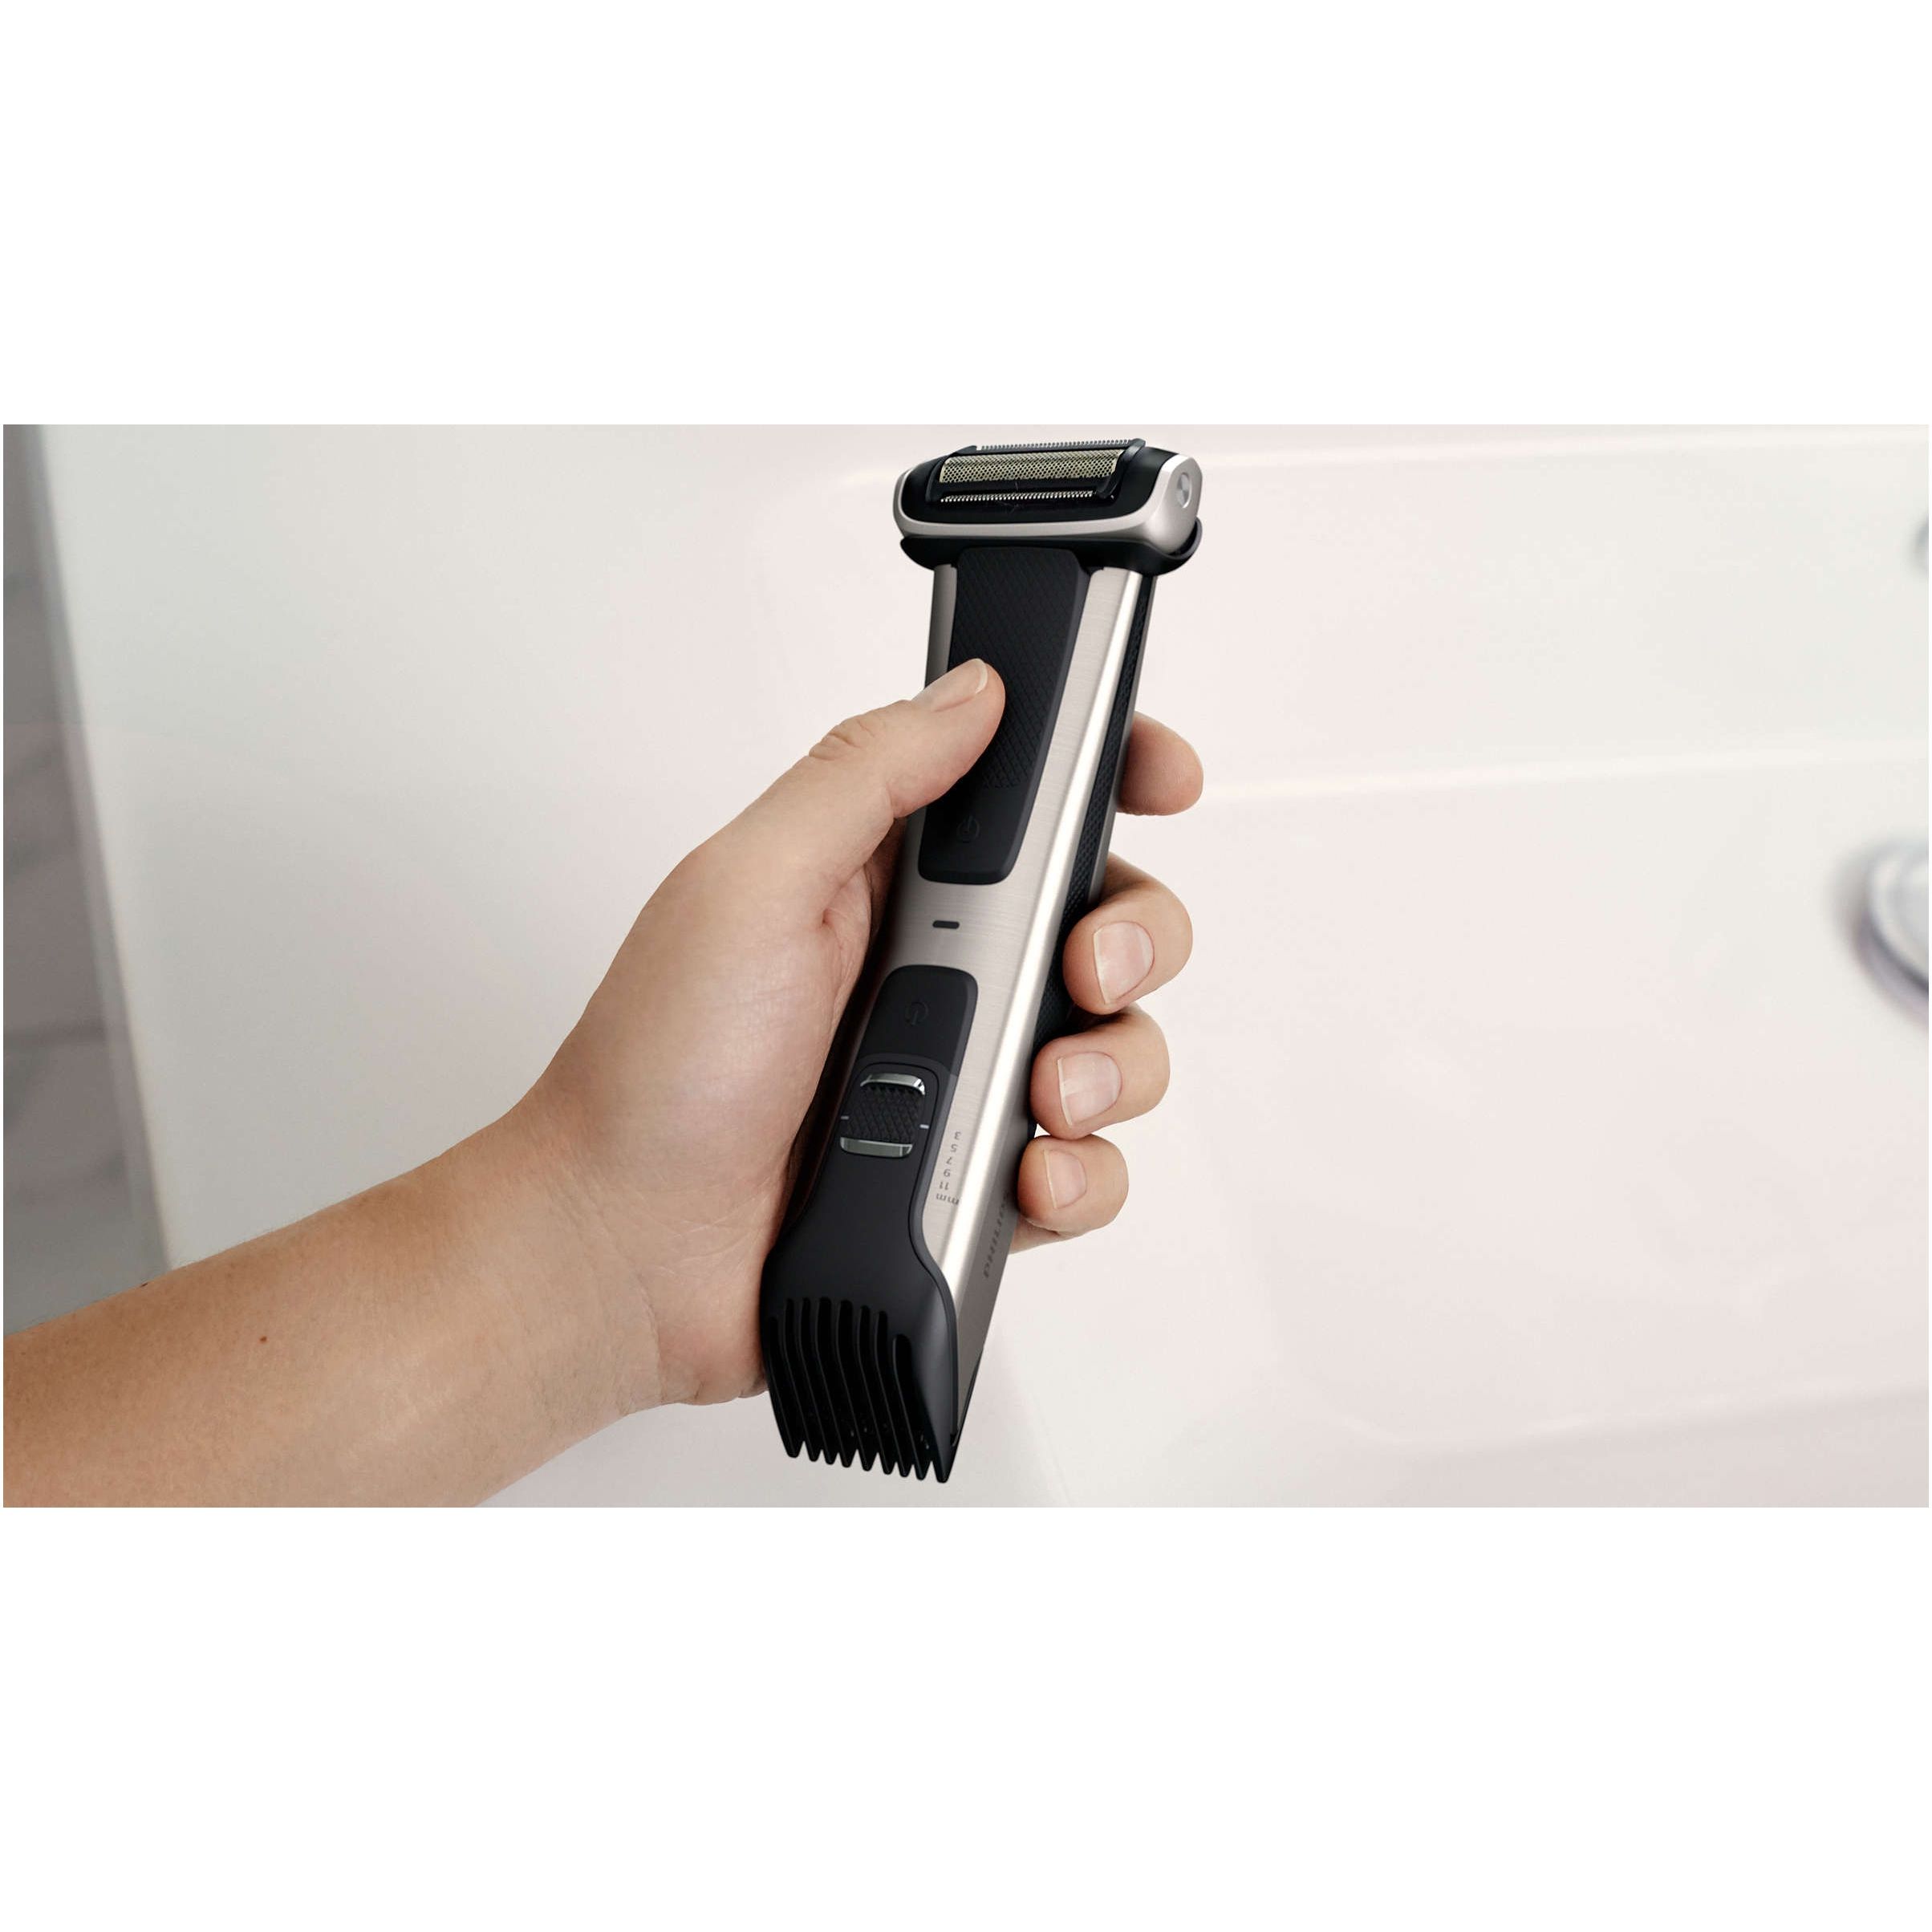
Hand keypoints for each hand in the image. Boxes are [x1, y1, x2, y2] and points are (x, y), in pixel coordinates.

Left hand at [524, 656, 1201, 1408]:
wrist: (627, 1254)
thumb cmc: (656, 1072)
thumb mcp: (749, 884)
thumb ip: (865, 773)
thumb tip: (973, 691)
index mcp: (886, 883)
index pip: (1032, 803)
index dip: (1114, 778)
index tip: (1161, 780)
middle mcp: (938, 971)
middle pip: (1107, 921)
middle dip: (1131, 939)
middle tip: (1083, 968)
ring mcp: (963, 1078)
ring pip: (1118, 1047)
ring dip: (1113, 1067)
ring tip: (1042, 1096)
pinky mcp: (979, 1177)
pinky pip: (1090, 1168)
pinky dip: (1082, 1176)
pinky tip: (1027, 1178)